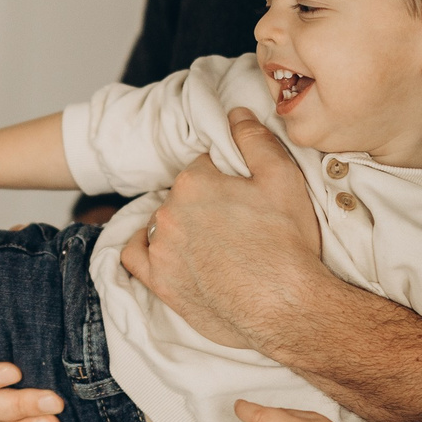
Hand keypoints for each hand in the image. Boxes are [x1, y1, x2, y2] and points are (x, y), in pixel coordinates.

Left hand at [120, 109, 321, 349]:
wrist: (286, 308)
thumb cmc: (288, 243)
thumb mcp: (282, 178)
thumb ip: (254, 139)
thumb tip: (235, 114)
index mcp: (194, 181)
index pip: (204, 167)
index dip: (228, 181)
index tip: (246, 198)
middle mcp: (168, 212)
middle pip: (183, 196)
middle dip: (206, 204)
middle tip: (239, 224)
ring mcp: (160, 249)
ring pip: (162, 223)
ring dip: (181, 227)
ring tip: (214, 243)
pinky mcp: (159, 282)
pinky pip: (134, 255)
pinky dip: (144, 248)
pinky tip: (162, 249)